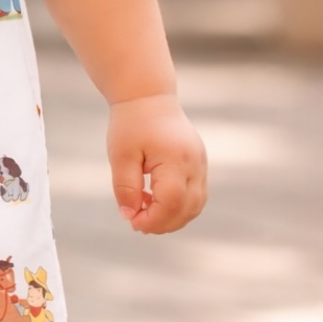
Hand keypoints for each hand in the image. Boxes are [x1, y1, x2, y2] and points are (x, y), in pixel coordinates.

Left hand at [107, 94, 206, 234]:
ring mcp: (201, 164)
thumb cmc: (131, 125)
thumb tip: (130, 217)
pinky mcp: (200, 164)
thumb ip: (125, 188)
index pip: (172, 202)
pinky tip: (153, 200)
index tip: (133, 223)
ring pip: (196, 205)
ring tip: (144, 212)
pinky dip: (178, 206)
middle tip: (136, 223)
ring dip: (172, 217)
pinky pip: (196, 195)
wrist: (149, 98)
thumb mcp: (120, 156)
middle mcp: (195, 163)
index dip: (154, 219)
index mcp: (175, 159)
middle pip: (188, 208)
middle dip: (163, 223)